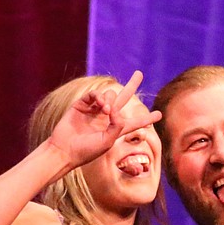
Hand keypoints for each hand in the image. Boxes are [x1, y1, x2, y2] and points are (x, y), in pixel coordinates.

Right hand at [47, 70, 161, 170]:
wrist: (64, 150)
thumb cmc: (87, 151)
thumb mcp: (107, 142)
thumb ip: (118, 126)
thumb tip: (117, 110)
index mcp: (115, 129)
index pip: (134, 122)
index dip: (146, 118)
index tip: (159, 114)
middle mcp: (106, 117)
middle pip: (123, 98)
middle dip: (131, 85)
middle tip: (139, 73)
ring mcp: (94, 110)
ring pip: (110, 95)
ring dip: (111, 100)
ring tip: (106, 110)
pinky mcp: (82, 104)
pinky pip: (95, 94)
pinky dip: (99, 97)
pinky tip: (101, 105)